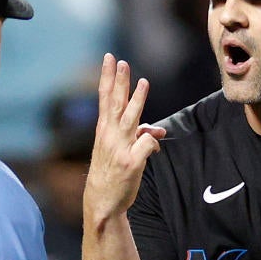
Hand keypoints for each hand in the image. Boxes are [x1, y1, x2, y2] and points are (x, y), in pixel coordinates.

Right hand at [83, 54, 165, 221]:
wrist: (102, 201)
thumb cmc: (111, 173)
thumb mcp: (121, 151)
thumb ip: (138, 137)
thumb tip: (158, 132)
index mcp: (104, 130)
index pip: (105, 97)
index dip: (108, 77)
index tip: (109, 58)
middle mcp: (110, 136)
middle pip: (115, 103)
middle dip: (119, 81)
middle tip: (121, 61)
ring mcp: (120, 148)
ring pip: (131, 119)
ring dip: (137, 100)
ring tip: (143, 82)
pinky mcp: (131, 162)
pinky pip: (147, 144)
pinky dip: (154, 143)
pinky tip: (155, 148)